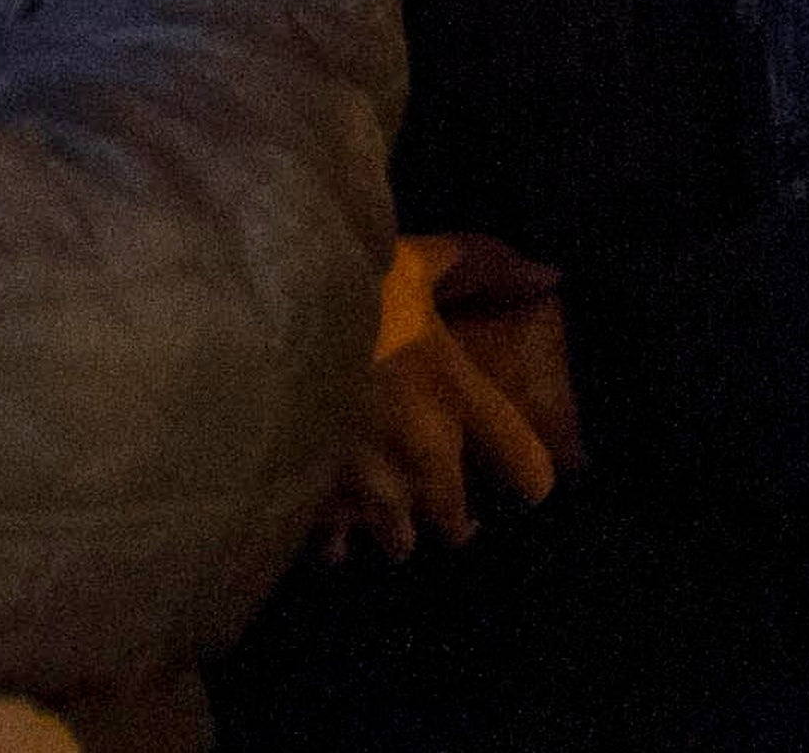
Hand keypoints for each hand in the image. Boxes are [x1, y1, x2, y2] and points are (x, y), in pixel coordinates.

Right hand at [314, 235, 575, 559]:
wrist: (257, 325)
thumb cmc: (347, 289)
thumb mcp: (419, 260)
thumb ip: (482, 266)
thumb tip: (551, 275)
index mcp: (458, 400)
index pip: (529, 470)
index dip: (531, 478)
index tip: (519, 475)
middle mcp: (425, 461)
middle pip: (458, 524)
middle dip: (451, 515)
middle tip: (438, 496)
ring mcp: (370, 492)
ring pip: (399, 544)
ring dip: (393, 528)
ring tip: (378, 504)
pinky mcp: (318, 507)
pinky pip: (335, 548)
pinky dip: (331, 537)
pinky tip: (322, 510)